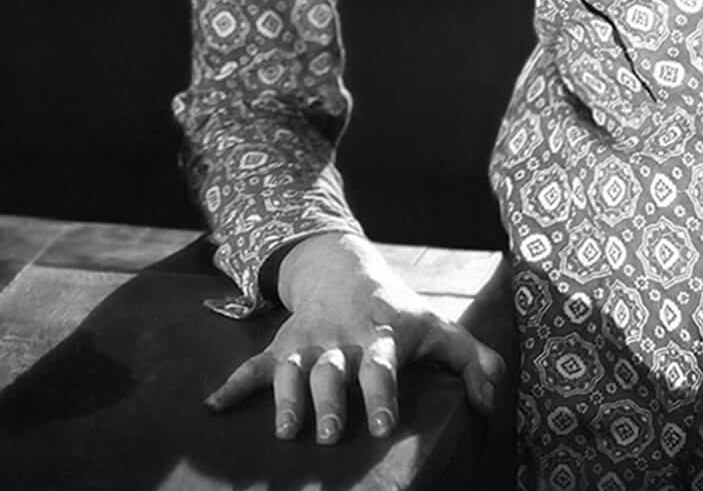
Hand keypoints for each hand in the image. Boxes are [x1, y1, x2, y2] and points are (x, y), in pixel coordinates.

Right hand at [206, 233, 501, 443]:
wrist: (343, 269)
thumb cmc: (401, 313)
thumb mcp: (443, 329)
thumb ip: (477, 364)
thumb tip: (488, 407)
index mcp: (382, 336)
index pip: (382, 364)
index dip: (381, 392)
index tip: (382, 426)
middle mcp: (342, 340)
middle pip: (332, 371)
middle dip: (330, 402)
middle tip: (331, 434)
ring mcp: (307, 342)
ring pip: (292, 370)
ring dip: (286, 400)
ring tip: (285, 433)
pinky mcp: (281, 345)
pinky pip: (254, 365)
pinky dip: (232, 385)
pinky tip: (213, 406)